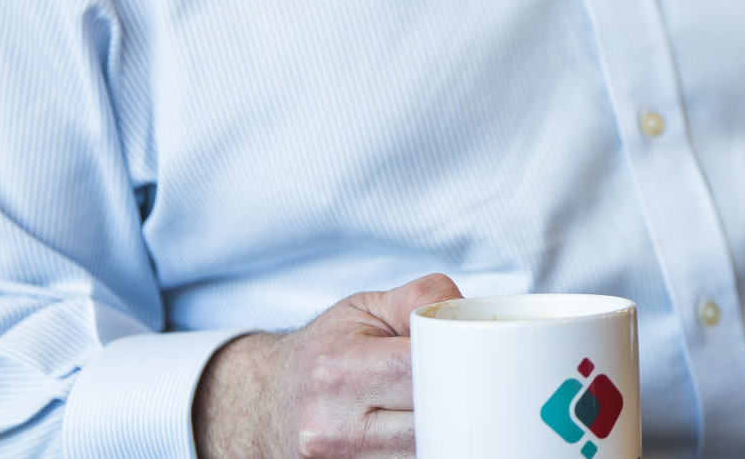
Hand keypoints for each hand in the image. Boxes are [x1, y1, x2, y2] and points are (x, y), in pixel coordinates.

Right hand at [193, 273, 463, 457]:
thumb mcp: (365, 310)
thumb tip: (469, 314)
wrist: (267, 402)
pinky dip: (429, 449)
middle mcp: (334, 427)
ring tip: (452, 412)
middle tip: (476, 390)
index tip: (476, 362)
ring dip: (448, 436)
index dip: (457, 368)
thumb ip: (421, 300)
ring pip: (424, 454)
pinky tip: (433, 435)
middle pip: (430, 425)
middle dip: (459, 406)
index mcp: (338, 371)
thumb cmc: (325, 352)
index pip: (419, 374)